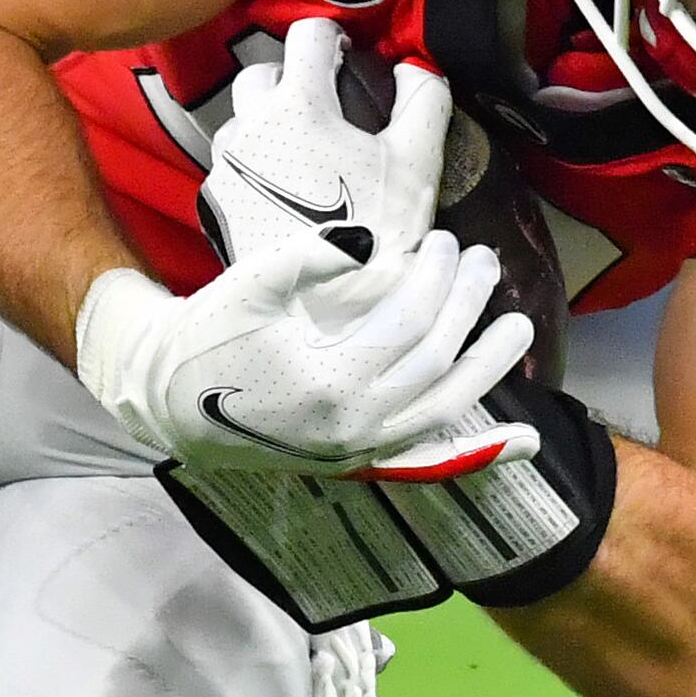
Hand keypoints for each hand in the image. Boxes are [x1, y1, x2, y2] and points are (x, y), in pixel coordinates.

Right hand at [75, 228, 539, 472]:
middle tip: (482, 262)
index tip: (443, 240)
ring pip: (445, 409)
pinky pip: (430, 456)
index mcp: (327, 383)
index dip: (434, 278)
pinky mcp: (356, 458)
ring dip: (489, 368)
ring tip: (519, 327)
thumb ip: (313, 257)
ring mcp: (357, 448)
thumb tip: (375, 238)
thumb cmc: (207, 335)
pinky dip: (481, 450)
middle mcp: (352, 426)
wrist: (169, 399)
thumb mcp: (250, 285)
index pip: (408, 324)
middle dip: (466, 306)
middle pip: (436, 361)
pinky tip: (526, 442)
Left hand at [196, 19, 456, 262]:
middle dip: (290, 76)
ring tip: (302, 146)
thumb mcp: (417, 158)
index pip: (306, 35)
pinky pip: (230, 166)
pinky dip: (254, 164)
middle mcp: (248, 127)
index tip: (346, 54)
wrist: (326, 306)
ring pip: (239, 119)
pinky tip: (283, 188)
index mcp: (296, 104)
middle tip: (322, 99)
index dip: (332, 37)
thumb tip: (415, 68)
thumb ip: (423, 99)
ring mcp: (225, 167)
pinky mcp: (217, 204)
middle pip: (260, 73)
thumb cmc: (375, 228)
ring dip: (266, 119)